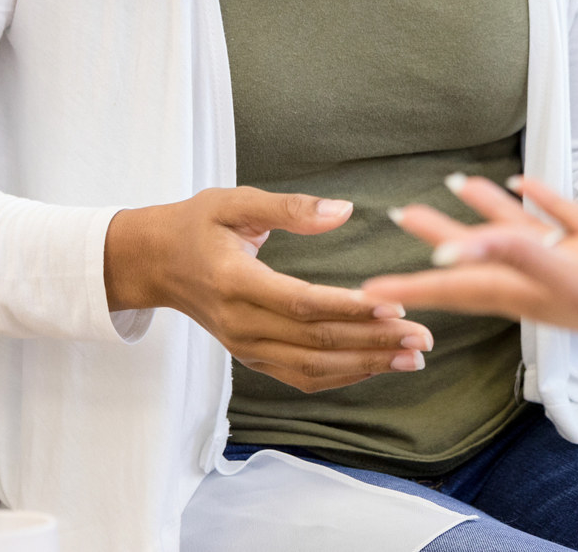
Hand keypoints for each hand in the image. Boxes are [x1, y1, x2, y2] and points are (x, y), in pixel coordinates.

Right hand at [104, 187, 433, 392]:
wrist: (154, 262)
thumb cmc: (196, 225)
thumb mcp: (235, 202)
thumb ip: (289, 207)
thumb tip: (344, 210)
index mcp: (235, 283)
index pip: (300, 303)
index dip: (349, 308)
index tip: (394, 305)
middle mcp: (240, 323)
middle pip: (314, 341)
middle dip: (373, 342)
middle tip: (422, 338)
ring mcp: (245, 347)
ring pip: (312, 367)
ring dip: (365, 366)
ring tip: (412, 358)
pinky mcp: (251, 357)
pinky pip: (300, 376)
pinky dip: (342, 375)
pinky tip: (377, 366)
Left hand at [370, 174, 577, 367]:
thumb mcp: (571, 276)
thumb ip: (515, 257)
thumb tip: (458, 248)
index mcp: (523, 291)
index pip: (453, 284)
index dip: (410, 284)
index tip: (369, 290)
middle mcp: (538, 277)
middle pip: (474, 254)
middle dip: (435, 236)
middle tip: (398, 214)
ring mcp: (569, 260)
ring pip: (515, 230)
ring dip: (484, 208)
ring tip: (456, 182)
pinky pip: (558, 217)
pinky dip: (538, 199)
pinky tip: (525, 181)